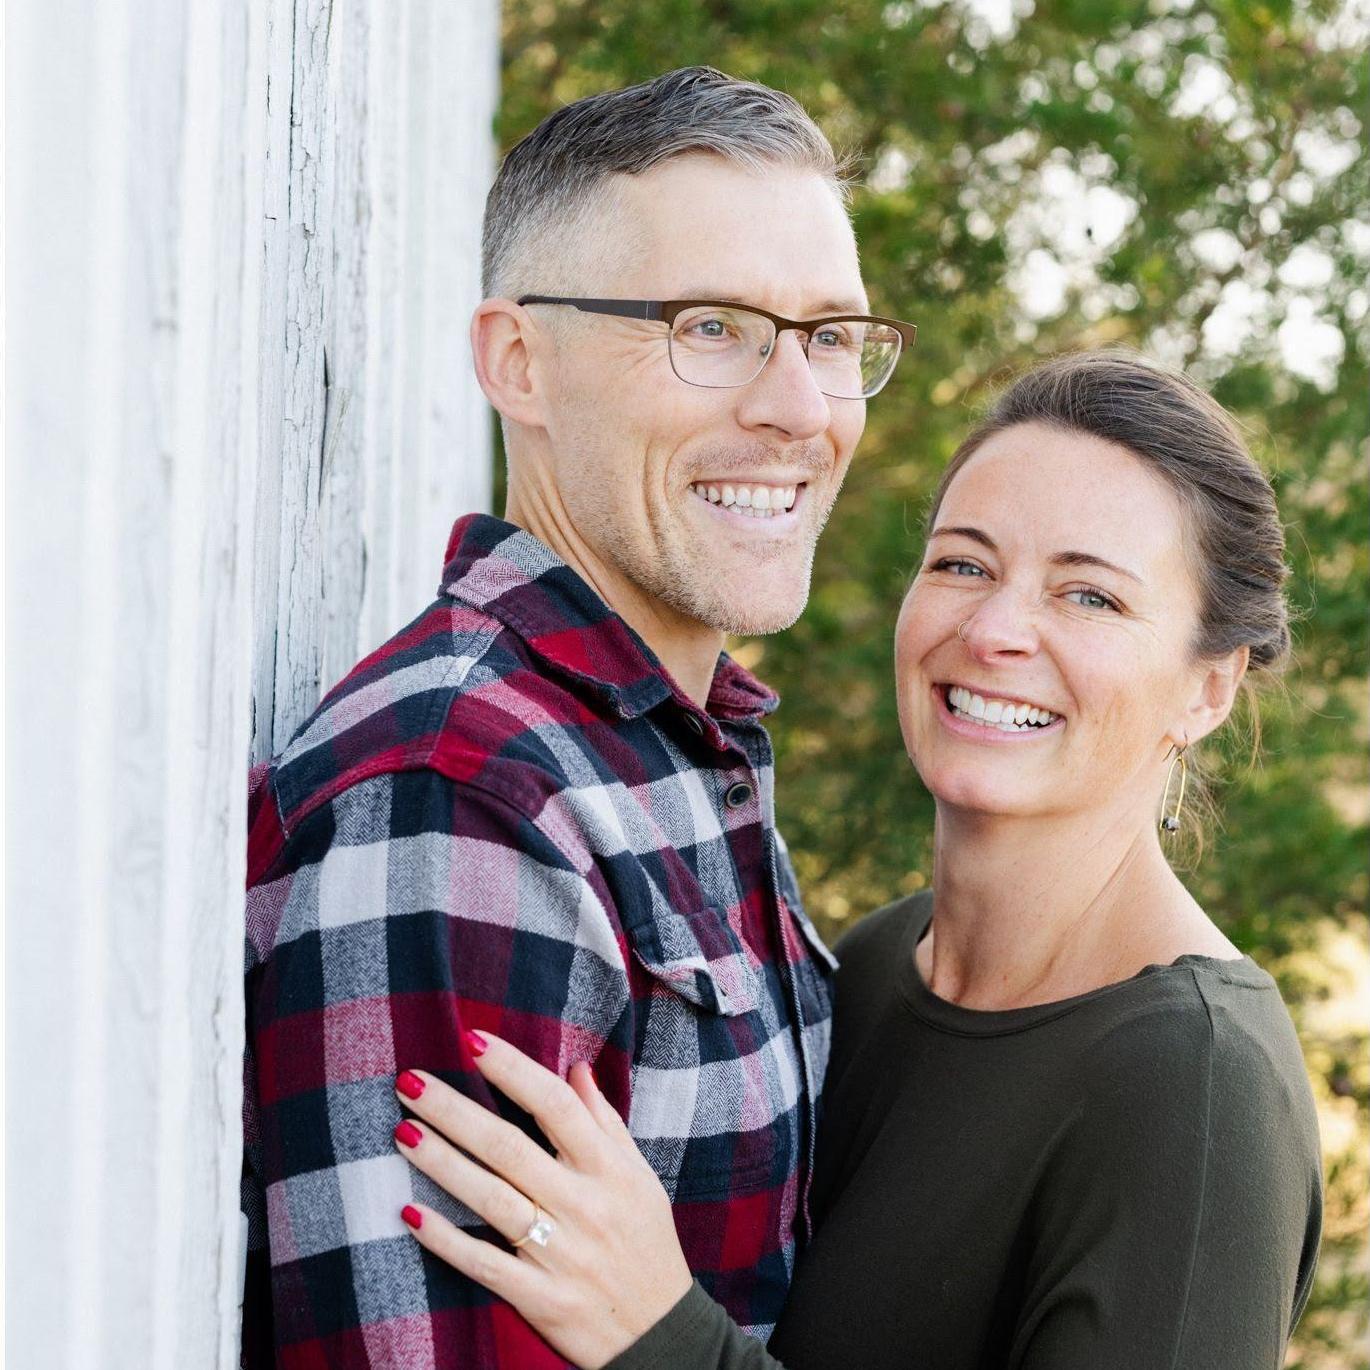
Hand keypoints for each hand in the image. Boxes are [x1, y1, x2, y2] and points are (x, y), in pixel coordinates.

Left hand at [392, 1033, 693, 1369]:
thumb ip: (603, 1121)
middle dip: (455, 1110)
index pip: (554, 1105)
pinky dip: (445, 1240)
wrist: (662, 1334)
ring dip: (442, 1164)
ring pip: (491, 1199)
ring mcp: (560, 1253)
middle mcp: (583, 1204)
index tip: (471, 1039)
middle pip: (509, 1147)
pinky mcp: (540, 1299)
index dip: (512, 1069)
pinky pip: (484, 1264)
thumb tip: (576, 1067)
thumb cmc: (647, 1243)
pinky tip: (409, 1214)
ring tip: (402, 1131)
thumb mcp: (637, 1176)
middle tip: (409, 1080)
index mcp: (609, 1169)